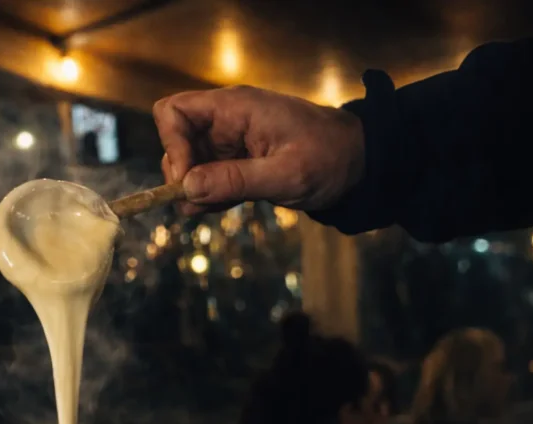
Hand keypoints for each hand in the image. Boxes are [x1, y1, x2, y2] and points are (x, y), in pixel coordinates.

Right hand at [153, 85, 364, 214]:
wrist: (359, 162)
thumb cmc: (330, 160)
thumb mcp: (286, 176)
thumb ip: (235, 180)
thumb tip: (186, 187)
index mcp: (237, 107)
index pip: (174, 112)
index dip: (172, 146)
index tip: (188, 181)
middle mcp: (227, 118)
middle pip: (175, 138)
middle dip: (181, 173)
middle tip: (202, 202)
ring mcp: (229, 139)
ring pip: (187, 160)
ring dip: (193, 188)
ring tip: (217, 207)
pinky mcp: (235, 159)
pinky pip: (205, 174)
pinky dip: (207, 193)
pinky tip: (224, 205)